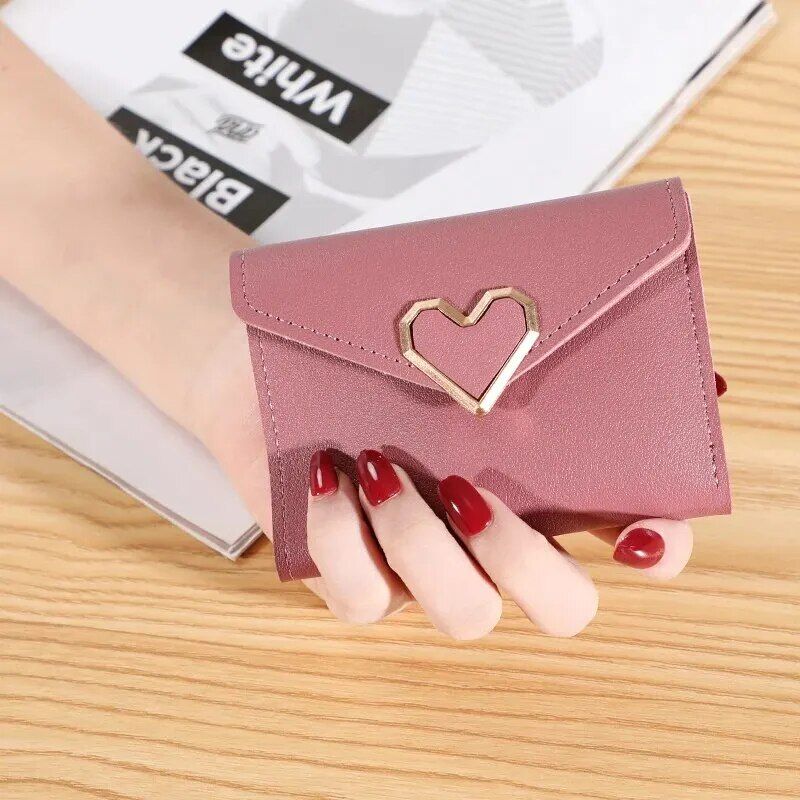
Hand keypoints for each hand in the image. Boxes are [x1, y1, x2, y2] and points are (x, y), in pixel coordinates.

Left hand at [196, 332, 692, 640]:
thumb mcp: (450, 326)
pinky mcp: (352, 580)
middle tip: (472, 490)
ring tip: (381, 463)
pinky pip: (360, 598)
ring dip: (425, 542)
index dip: (658, 549)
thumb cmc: (374, 346)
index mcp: (541, 483)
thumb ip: (525, 332)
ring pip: (465, 615)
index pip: (636, 543)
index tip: (640, 533)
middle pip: (563, 607)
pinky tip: (326, 473)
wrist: (270, 362)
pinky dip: (341, 536)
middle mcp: (494, 541)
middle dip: (526, 560)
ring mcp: (426, 569)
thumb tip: (613, 327)